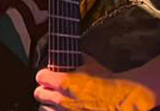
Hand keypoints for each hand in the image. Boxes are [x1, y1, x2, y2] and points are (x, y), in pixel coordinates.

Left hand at [34, 61, 155, 110]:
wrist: (121, 101)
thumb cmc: (108, 84)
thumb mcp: (93, 65)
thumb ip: (79, 59)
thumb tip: (76, 53)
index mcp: (63, 82)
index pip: (41, 76)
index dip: (45, 75)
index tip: (48, 75)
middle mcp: (61, 99)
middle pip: (38, 94)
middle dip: (44, 90)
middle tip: (51, 89)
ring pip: (44, 109)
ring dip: (50, 105)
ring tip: (58, 103)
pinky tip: (65, 109)